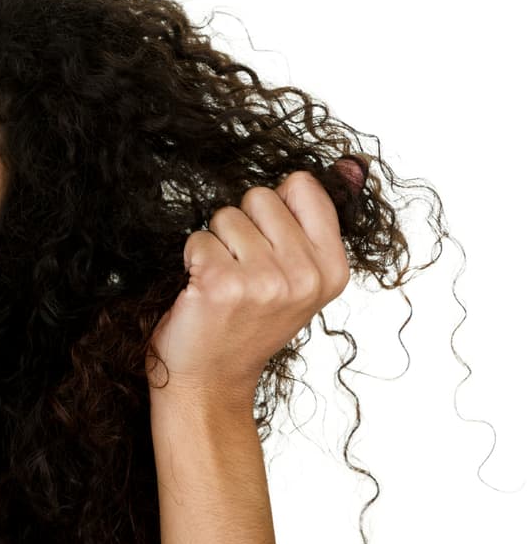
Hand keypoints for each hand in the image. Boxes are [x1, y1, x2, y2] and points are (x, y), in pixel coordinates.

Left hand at [145, 170, 351, 402]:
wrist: (209, 380)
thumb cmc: (246, 324)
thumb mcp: (298, 277)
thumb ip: (317, 219)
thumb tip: (351, 163)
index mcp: (332, 270)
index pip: (302, 187)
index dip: (274, 209)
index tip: (269, 246)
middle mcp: (304, 276)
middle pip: (260, 196)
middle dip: (241, 225)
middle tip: (240, 270)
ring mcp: (265, 281)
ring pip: (225, 216)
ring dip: (215, 245)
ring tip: (222, 283)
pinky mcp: (223, 284)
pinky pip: (198, 239)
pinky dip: (192, 259)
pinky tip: (202, 291)